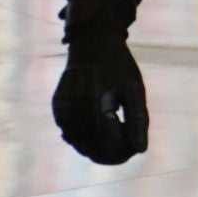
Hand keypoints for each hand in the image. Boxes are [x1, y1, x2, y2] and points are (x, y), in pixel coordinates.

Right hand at [51, 33, 147, 165]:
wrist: (91, 41)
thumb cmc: (118, 65)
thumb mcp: (134, 89)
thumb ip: (138, 121)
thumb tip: (140, 151)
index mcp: (97, 107)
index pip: (111, 149)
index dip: (125, 154)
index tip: (135, 146)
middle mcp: (75, 112)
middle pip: (94, 153)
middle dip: (113, 155)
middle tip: (127, 146)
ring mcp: (63, 111)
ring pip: (81, 147)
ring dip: (98, 148)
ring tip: (114, 132)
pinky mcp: (57, 109)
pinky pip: (70, 135)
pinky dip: (84, 138)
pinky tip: (97, 128)